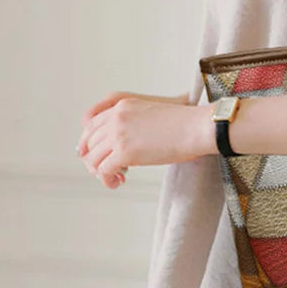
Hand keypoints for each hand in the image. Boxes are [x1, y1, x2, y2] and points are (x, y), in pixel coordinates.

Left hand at [77, 93, 209, 188]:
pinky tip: (118, 183)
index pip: (92, 124)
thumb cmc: (186, 123)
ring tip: (115, 178)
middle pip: (89, 141)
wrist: (197, 127)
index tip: (99, 154)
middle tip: (107, 169)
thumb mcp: (153, 113)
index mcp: (123, 104)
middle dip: (94, 158)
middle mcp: (116, 117)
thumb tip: (133, 143)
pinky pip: (104, 171)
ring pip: (93, 158)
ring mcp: (118, 134)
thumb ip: (136, 123)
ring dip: (100, 171)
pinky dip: (107, 180)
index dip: (92, 142)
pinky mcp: (124, 152)